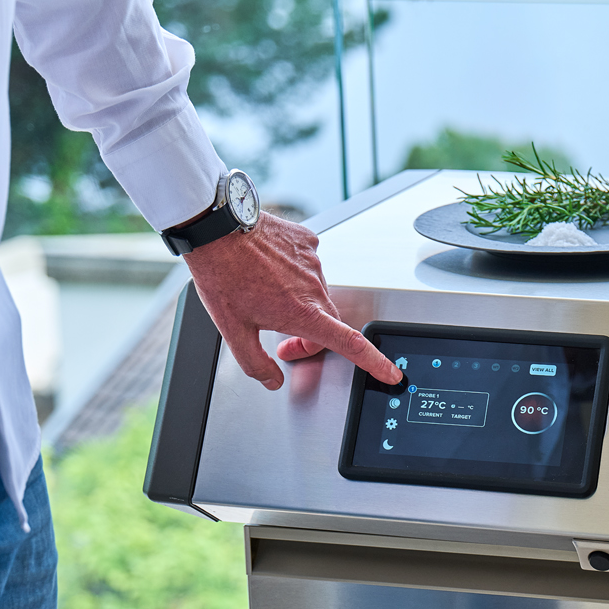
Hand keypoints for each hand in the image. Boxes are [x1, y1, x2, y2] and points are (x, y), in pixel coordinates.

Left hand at [184, 211, 399, 389]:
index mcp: (302, 313)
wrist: (217, 228)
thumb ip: (255, 365)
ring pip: (317, 295)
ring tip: (266, 297)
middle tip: (282, 344)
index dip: (374, 363)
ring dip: (301, 305)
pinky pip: (311, 266)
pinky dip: (297, 275)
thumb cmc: (223, 275)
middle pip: (328, 324)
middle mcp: (314, 287)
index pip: (350, 344)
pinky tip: (272, 271)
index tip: (391, 373)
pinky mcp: (308, 242)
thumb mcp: (232, 331)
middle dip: (310, 339)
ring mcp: (313, 262)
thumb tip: (272, 381)